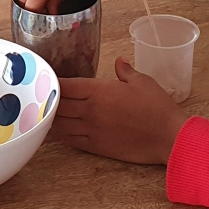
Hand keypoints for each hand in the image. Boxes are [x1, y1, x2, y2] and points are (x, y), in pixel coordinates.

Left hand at [52, 58, 187, 163]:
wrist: (168, 137)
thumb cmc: (157, 107)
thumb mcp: (142, 81)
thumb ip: (125, 71)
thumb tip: (119, 61)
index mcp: (98, 91)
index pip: (66, 85)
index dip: (53, 82)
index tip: (46, 79)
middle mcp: (90, 110)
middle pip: (57, 104)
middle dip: (48, 100)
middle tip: (40, 96)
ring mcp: (91, 130)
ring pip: (59, 124)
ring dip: (50, 118)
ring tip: (42, 114)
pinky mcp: (96, 147)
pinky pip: (70, 140)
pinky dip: (60, 135)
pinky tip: (55, 131)